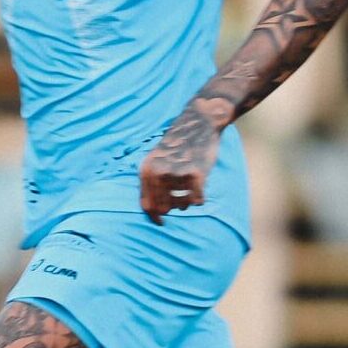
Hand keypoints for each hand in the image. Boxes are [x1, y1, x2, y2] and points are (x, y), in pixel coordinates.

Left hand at [139, 103, 225, 224]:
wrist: (198, 124)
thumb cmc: (178, 148)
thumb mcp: (156, 161)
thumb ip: (151, 185)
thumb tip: (154, 215)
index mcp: (146, 170)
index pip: (147, 205)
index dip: (155, 217)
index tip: (162, 223)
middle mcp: (158, 172)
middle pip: (165, 208)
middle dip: (173, 207)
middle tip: (182, 196)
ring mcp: (176, 173)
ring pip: (182, 205)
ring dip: (186, 201)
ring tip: (189, 188)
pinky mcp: (195, 174)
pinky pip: (197, 201)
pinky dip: (200, 198)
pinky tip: (200, 187)